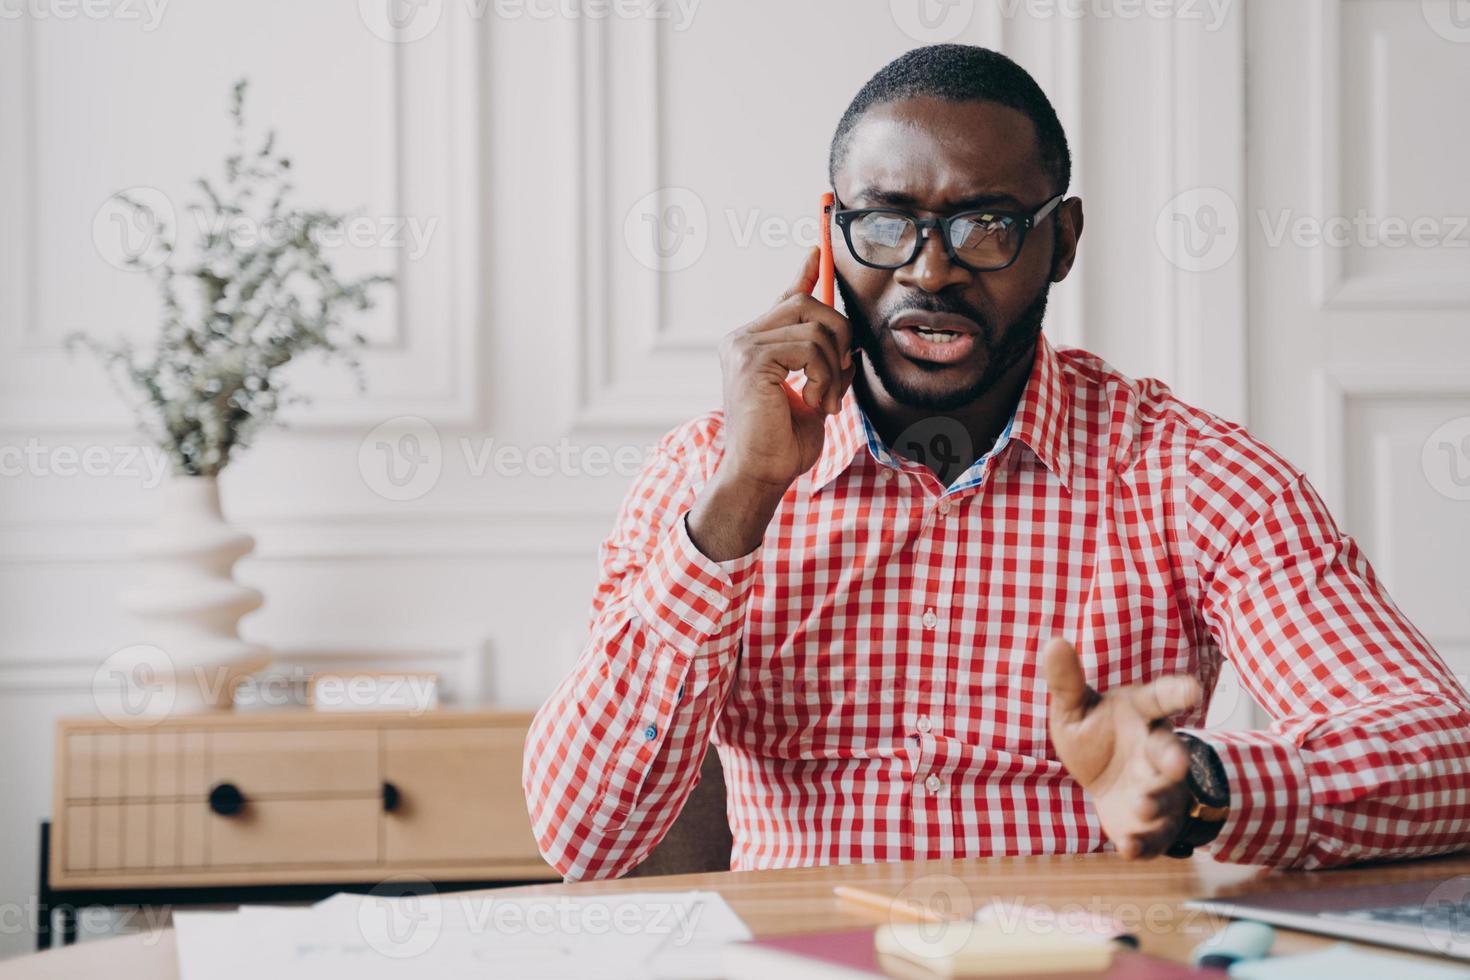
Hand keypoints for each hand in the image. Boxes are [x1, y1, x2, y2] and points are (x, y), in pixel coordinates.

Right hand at [715, 247, 855, 491]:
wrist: (759, 474)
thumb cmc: (782, 445)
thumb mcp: (816, 396)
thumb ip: (828, 366)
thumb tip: (852, 345)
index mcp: (753, 346)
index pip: (784, 300)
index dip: (804, 275)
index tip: (816, 252)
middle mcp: (742, 339)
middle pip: (807, 304)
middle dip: (839, 333)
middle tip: (842, 372)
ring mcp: (743, 346)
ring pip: (813, 325)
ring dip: (833, 365)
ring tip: (826, 400)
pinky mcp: (751, 359)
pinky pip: (808, 347)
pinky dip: (824, 375)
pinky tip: (815, 402)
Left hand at [1043, 637, 1201, 858]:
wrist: (1104, 782)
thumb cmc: (1095, 736)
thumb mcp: (1075, 709)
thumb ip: (1066, 681)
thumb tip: (1053, 642)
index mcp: (1142, 714)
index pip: (1161, 700)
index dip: (1177, 693)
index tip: (1192, 690)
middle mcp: (1158, 750)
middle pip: (1171, 754)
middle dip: (1175, 760)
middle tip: (1176, 763)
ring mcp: (1160, 789)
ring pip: (1165, 796)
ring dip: (1157, 801)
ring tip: (1143, 805)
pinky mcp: (1152, 825)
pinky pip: (1152, 837)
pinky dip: (1142, 844)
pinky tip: (1125, 847)